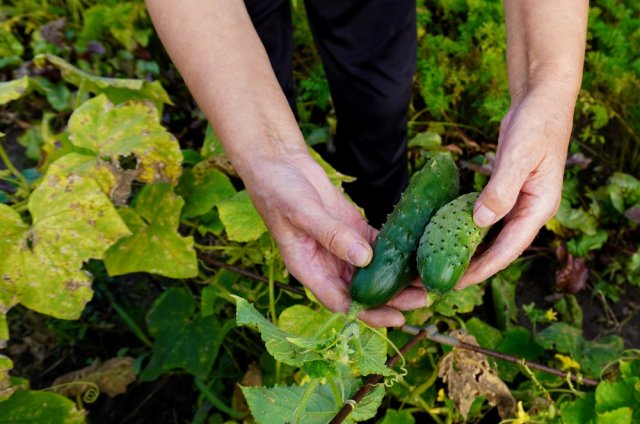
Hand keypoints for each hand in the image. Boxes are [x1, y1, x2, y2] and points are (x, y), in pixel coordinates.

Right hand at [243, 149, 426, 326]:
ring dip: (399, 276)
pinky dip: (397, 249)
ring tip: (427, 279)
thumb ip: (331, 235)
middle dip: (393, 298)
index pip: (342, 302)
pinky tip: (417, 251)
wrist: (278, 164)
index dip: (369, 313)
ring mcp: (342, 246)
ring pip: (374, 270)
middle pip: (364, 290)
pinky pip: (378, 244)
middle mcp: (327, 264)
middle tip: (424, 298)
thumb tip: (364, 259)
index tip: (397, 318)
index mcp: (309, 269)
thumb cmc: (278, 191)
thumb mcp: (301, 212)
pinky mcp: (353, 228)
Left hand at [456, 90, 572, 288]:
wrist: (542, 101)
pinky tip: (447, 236)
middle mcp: (529, 211)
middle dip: (472, 267)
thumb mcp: (520, 155)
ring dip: (469, 251)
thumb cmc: (537, 125)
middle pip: (498, 249)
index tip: (456, 283)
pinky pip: (485, 219)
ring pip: (491, 237)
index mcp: (539, 208)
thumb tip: (480, 222)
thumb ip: (501, 189)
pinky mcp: (505, 194)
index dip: (483, 269)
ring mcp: (518, 203)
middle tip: (440, 280)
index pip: (509, 249)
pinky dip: (468, 229)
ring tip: (441, 265)